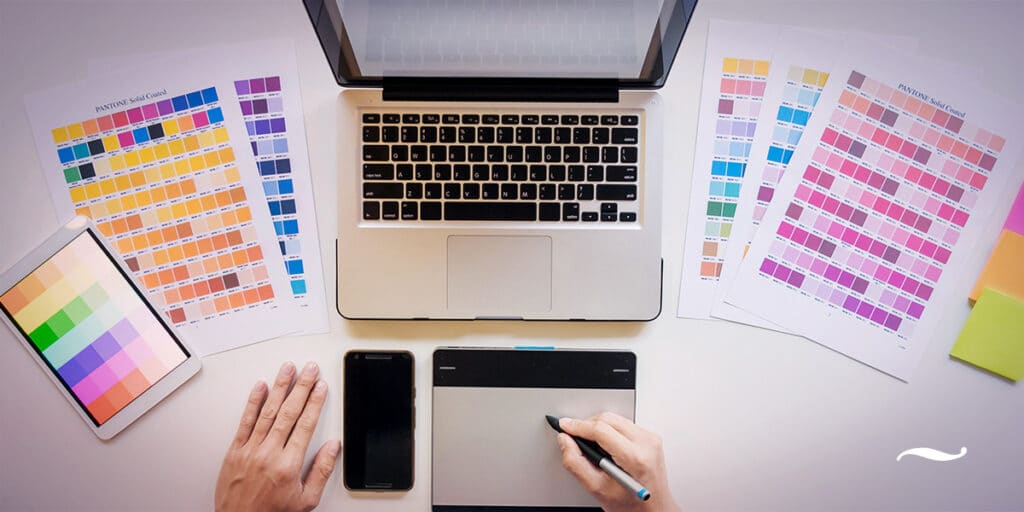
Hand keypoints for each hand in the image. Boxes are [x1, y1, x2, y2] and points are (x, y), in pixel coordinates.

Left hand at [215, 362, 340, 511]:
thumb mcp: (306, 500)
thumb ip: (321, 471)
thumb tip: (333, 448)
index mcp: (288, 465)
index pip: (306, 424)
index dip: (315, 402)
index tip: (321, 387)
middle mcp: (269, 453)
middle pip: (289, 412)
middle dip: (301, 387)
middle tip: (309, 369)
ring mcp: (250, 450)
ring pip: (268, 411)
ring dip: (280, 387)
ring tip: (288, 369)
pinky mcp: (235, 451)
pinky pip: (245, 421)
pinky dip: (253, 402)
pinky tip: (260, 387)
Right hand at [557, 413, 679, 511]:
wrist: (654, 509)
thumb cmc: (630, 504)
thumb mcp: (597, 488)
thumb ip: (576, 463)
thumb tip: (565, 441)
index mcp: (635, 458)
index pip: (600, 430)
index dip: (577, 426)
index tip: (563, 425)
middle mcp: (646, 443)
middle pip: (607, 419)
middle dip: (586, 425)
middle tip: (573, 437)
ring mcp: (650, 438)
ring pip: (614, 419)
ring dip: (598, 427)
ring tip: (591, 446)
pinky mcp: (650, 437)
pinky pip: (623, 424)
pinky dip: (609, 430)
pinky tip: (606, 447)